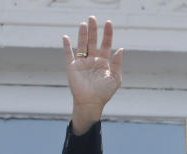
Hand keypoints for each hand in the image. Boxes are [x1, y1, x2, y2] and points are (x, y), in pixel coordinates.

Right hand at [61, 16, 123, 134]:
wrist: (91, 103)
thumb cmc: (104, 93)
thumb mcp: (115, 79)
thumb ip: (117, 64)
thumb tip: (120, 49)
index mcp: (104, 63)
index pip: (106, 45)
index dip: (107, 34)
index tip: (109, 23)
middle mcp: (92, 61)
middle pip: (93, 42)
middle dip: (93, 30)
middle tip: (93, 18)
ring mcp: (82, 63)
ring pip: (82, 45)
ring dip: (82, 34)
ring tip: (84, 24)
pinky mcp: (72, 67)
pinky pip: (68, 55)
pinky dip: (67, 46)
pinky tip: (66, 37)